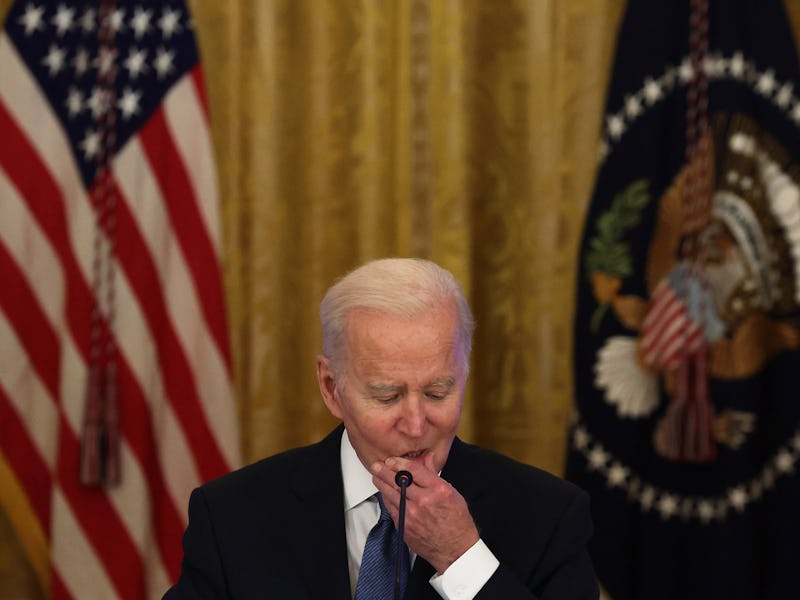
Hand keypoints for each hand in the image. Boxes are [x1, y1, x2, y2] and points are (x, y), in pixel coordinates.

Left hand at [371, 454, 479, 573]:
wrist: (455, 550)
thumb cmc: (457, 523)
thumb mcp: (452, 493)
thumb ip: (434, 475)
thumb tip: (426, 458)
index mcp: (438, 490)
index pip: (413, 470)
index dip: (399, 463)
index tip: (392, 460)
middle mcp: (424, 501)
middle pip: (398, 481)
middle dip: (384, 471)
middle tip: (377, 465)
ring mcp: (412, 515)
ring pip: (391, 494)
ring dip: (381, 484)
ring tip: (377, 477)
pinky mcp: (405, 527)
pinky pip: (391, 509)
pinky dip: (387, 499)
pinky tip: (384, 493)